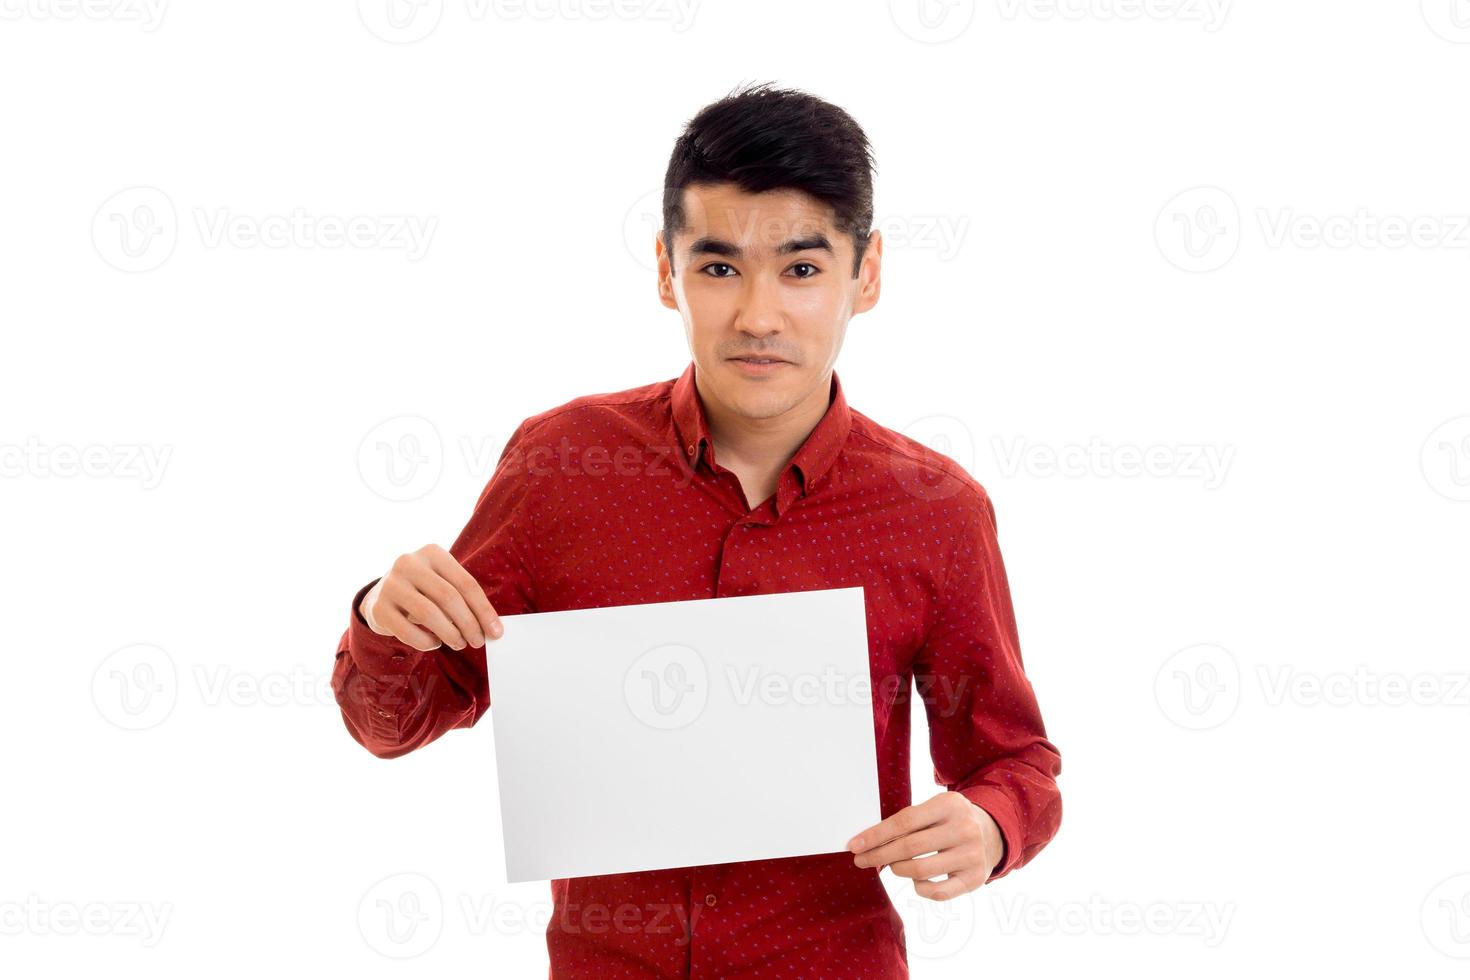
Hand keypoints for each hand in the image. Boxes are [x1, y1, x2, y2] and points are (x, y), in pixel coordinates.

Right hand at [361, 544, 502, 651]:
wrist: (381, 596)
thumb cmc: (423, 592)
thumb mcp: (442, 584)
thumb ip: (464, 599)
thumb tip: (491, 628)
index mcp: (432, 552)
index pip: (466, 583)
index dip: (484, 610)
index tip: (496, 632)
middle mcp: (409, 563)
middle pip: (449, 597)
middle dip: (469, 624)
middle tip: (478, 642)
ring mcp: (390, 584)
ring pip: (429, 614)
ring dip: (450, 634)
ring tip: (459, 644)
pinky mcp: (378, 608)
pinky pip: (408, 631)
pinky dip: (426, 642)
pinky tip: (435, 643)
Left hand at [847, 791, 1003, 900]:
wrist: (993, 832)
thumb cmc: (950, 820)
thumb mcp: (935, 808)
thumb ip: (908, 821)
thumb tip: (868, 840)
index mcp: (949, 804)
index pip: (904, 821)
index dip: (876, 835)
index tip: (854, 845)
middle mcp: (963, 829)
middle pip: (909, 847)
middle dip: (879, 855)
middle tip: (861, 860)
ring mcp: (971, 855)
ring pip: (920, 871)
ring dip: (898, 870)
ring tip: (892, 866)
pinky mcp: (975, 879)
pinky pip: (937, 892)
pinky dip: (919, 888)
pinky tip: (916, 880)